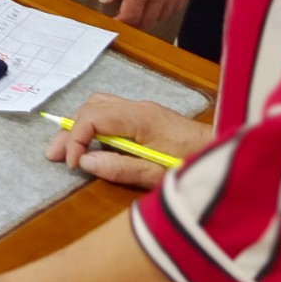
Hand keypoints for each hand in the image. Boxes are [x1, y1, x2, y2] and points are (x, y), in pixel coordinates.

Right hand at [45, 92, 212, 189]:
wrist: (227, 154)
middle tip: (53, 156)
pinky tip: (91, 144)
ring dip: (79, 125)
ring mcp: (142, 110)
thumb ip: (121, 168)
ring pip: (98, 106)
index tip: (72, 163)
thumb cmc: (195, 166)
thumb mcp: (159, 175)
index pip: (93, 116)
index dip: (76, 138)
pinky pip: (110, 112)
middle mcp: (138, 107)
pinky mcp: (147, 117)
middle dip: (69, 131)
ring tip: (66, 149)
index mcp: (140, 117)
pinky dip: (93, 125)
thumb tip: (85, 162)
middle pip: (91, 107)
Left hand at [99, 0, 192, 29]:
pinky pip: (175, 8)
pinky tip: (158, 5)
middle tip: (126, 17)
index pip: (130, 16)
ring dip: (150, 17)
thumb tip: (105, 0)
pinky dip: (165, 11)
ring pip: (161, 17)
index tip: (115, 20)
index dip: (122, 22)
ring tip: (141, 11)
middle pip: (147, 20)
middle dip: (135, 22)